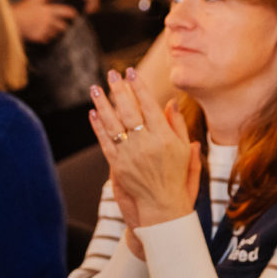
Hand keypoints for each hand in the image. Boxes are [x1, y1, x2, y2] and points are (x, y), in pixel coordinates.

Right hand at [12, 0, 75, 43]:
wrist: (11, 22)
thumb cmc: (22, 8)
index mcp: (48, 9)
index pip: (65, 12)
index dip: (71, 13)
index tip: (74, 14)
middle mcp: (48, 21)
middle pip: (62, 25)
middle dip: (63, 25)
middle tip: (63, 24)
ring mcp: (44, 30)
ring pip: (55, 33)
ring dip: (55, 31)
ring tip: (52, 29)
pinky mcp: (39, 37)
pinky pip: (47, 39)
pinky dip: (46, 37)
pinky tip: (42, 33)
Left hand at [90, 67, 199, 230]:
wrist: (162, 205)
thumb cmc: (176, 175)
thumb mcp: (183, 149)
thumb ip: (177, 125)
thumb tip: (169, 102)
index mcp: (164, 137)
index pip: (149, 106)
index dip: (139, 88)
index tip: (131, 72)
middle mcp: (146, 144)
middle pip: (129, 111)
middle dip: (119, 90)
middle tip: (111, 73)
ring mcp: (130, 154)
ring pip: (113, 124)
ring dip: (103, 104)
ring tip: (95, 88)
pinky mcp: (117, 165)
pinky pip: (105, 141)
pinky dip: (98, 126)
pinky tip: (93, 112)